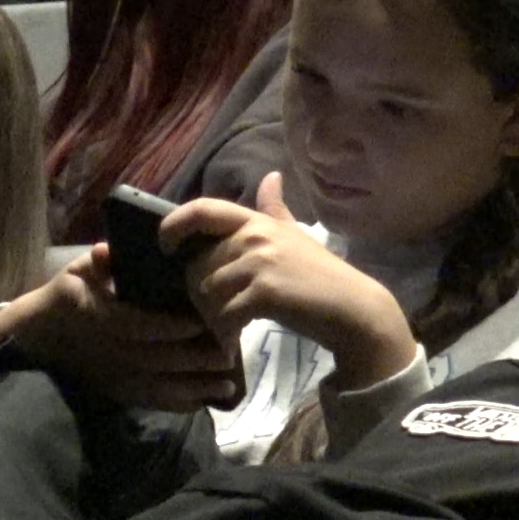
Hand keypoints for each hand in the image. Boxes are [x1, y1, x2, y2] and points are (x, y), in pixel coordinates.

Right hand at [0, 242, 238, 410]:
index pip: (140, 325)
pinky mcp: (119, 391)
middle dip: (196, 359)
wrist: (44, 333)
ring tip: (228, 385)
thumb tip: (104, 251)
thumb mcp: (77, 271)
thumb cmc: (69, 294)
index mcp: (101, 317)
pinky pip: (152, 401)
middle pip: (158, 359)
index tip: (201, 321)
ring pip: (159, 385)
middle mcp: (111, 351)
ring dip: (194, 387)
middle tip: (230, 352)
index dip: (171, 327)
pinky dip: (178, 405)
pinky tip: (204, 401)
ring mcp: (115, 375)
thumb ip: (96, 263)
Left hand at [165, 172, 414, 389]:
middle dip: (199, 296)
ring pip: (206, 292)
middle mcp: (254, 236)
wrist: (353, 308)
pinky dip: (224, 333)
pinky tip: (233, 343)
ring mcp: (259, 262)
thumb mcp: (294, 236)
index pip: (201, 210)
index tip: (165, 246)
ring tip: (228, 330)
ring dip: (211, 318)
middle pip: (197, 265)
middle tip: (217, 316)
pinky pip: (224, 314)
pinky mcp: (265, 292)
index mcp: (256, 222)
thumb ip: (275, 210)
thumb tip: (271, 177)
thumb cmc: (321, 275)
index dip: (173, 225)